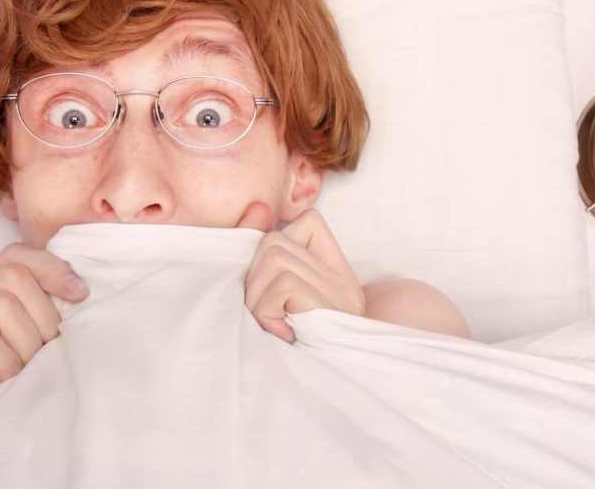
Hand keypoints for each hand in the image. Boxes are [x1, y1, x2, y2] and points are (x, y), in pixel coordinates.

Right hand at [0, 243, 89, 395]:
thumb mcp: (14, 319)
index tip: (79, 292)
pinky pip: (0, 352)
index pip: (21, 257)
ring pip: (16, 322)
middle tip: (33, 351)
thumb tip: (81, 293)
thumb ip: (39, 297)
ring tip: (13, 365)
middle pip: (26, 292)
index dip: (53, 269)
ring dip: (26, 353)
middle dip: (44, 327)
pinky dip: (8, 370)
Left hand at [237, 204, 365, 343]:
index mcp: (332, 269)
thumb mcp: (278, 301)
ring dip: (257, 297)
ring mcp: (338, 288)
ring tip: (272, 325)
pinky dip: (268, 310)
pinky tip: (280, 333)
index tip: (267, 287)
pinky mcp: (330, 303)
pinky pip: (281, 284)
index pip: (306, 223)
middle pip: (273, 241)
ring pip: (273, 259)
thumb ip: (267, 258)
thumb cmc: (299, 350)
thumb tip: (256, 207)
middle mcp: (340, 275)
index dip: (274, 244)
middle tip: (266, 314)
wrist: (335, 387)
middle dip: (254, 279)